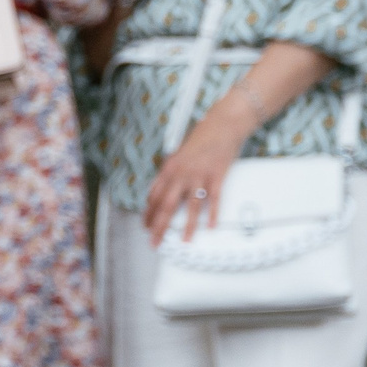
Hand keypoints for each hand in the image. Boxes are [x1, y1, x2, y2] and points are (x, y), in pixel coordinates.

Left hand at [144, 108, 249, 245]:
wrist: (220, 125)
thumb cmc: (200, 140)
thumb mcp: (178, 156)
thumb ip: (170, 174)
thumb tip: (160, 190)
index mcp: (168, 169)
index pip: (153, 197)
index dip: (148, 214)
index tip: (146, 226)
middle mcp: (180, 174)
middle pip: (166, 205)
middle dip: (159, 226)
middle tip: (155, 241)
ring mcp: (198, 176)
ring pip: (190, 206)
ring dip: (187, 226)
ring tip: (184, 241)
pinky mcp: (216, 176)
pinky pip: (213, 199)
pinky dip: (212, 214)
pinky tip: (211, 226)